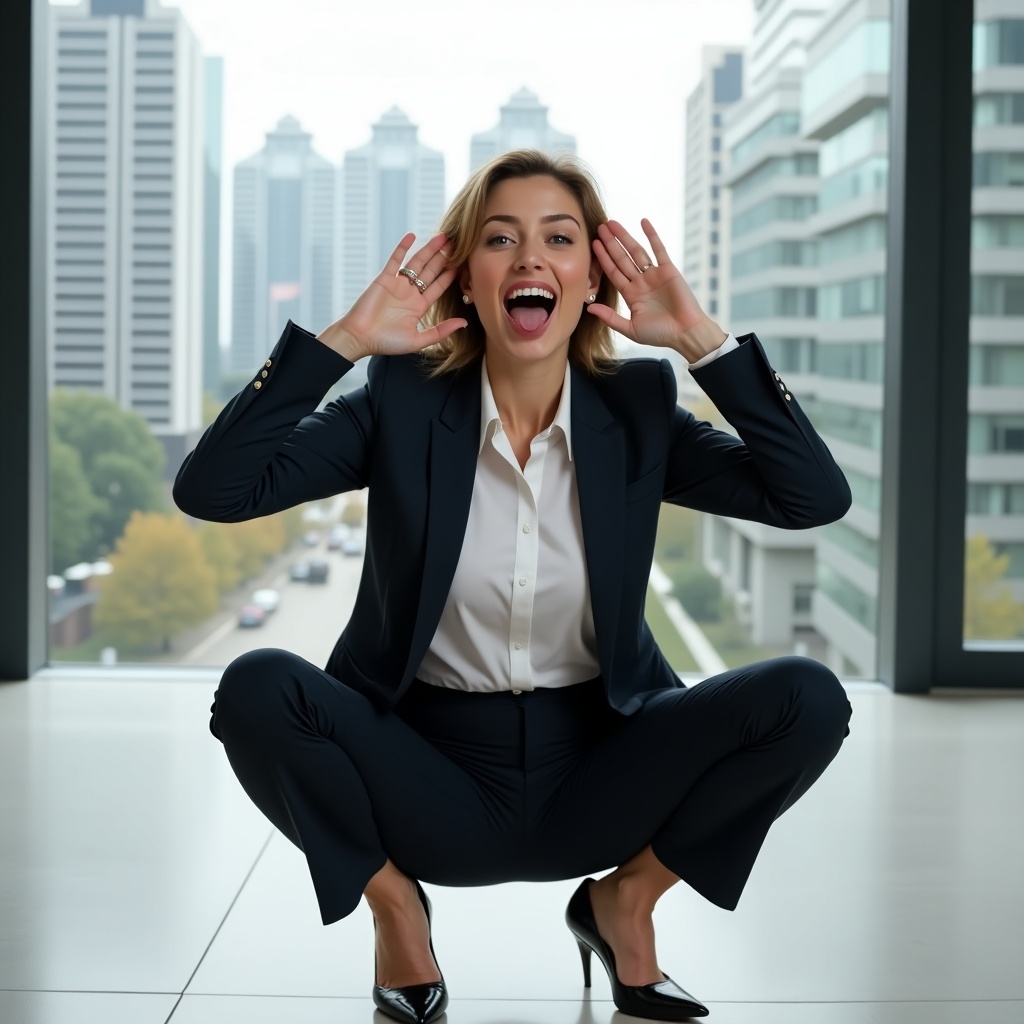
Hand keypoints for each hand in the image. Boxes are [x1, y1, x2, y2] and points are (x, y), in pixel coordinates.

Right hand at [317, 233, 466, 359]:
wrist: (360, 338)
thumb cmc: (386, 342)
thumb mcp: (418, 340)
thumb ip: (440, 331)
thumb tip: (464, 323)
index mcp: (419, 306)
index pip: (438, 286)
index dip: (450, 274)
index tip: (463, 263)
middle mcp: (410, 293)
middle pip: (430, 271)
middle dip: (443, 258)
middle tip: (457, 243)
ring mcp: (397, 284)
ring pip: (416, 263)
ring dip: (429, 250)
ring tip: (442, 237)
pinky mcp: (384, 279)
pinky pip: (395, 260)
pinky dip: (402, 247)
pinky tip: (412, 236)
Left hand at [587, 219, 725, 361]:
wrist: (685, 333)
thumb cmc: (660, 334)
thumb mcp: (630, 328)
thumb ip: (610, 318)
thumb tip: (589, 308)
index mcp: (631, 294)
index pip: (613, 272)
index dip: (603, 258)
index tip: (594, 244)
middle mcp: (641, 282)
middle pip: (622, 259)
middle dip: (610, 244)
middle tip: (599, 227)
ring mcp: (654, 275)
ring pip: (636, 251)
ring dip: (625, 237)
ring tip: (612, 224)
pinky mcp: (669, 270)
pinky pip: (659, 249)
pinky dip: (652, 235)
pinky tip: (643, 222)